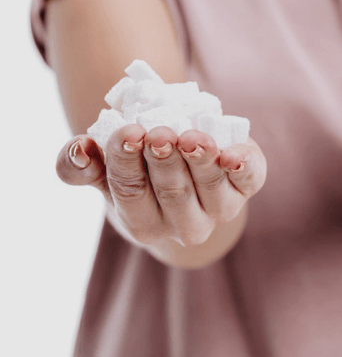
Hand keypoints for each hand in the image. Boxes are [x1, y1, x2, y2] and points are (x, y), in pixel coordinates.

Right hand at [56, 124, 266, 266]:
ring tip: (192, 137)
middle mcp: (182, 224)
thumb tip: (79, 149)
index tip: (128, 131)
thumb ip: (78, 163)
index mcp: (142, 222)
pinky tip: (234, 155)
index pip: (130, 192)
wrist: (183, 166)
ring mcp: (218, 210)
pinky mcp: (246, 187)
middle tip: (159, 134)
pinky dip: (243, 167)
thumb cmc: (137, 168)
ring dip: (201, 161)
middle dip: (166, 161)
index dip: (127, 161)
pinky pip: (249, 181)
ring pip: (210, 188)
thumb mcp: (103, 168)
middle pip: (172, 192)